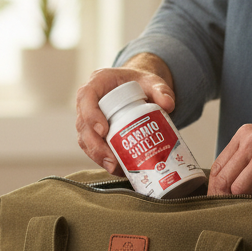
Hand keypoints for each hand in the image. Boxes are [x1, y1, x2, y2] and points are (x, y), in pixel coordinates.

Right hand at [76, 56, 175, 174]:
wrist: (139, 89)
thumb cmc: (140, 83)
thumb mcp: (152, 82)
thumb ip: (161, 89)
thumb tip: (168, 104)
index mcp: (98, 82)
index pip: (86, 97)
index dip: (91, 115)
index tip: (104, 131)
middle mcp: (88, 101)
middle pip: (83, 124)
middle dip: (95, 145)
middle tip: (111, 160)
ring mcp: (89, 118)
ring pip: (84, 139)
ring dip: (97, 156)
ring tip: (115, 168)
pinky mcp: (94, 132)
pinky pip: (92, 147)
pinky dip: (103, 159)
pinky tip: (118, 168)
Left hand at [209, 117, 251, 196]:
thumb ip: (248, 156)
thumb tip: (228, 183)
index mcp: (245, 134)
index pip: (217, 166)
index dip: (214, 188)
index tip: (218, 202)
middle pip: (224, 179)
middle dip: (224, 199)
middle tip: (231, 212)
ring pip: (239, 189)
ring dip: (245, 203)